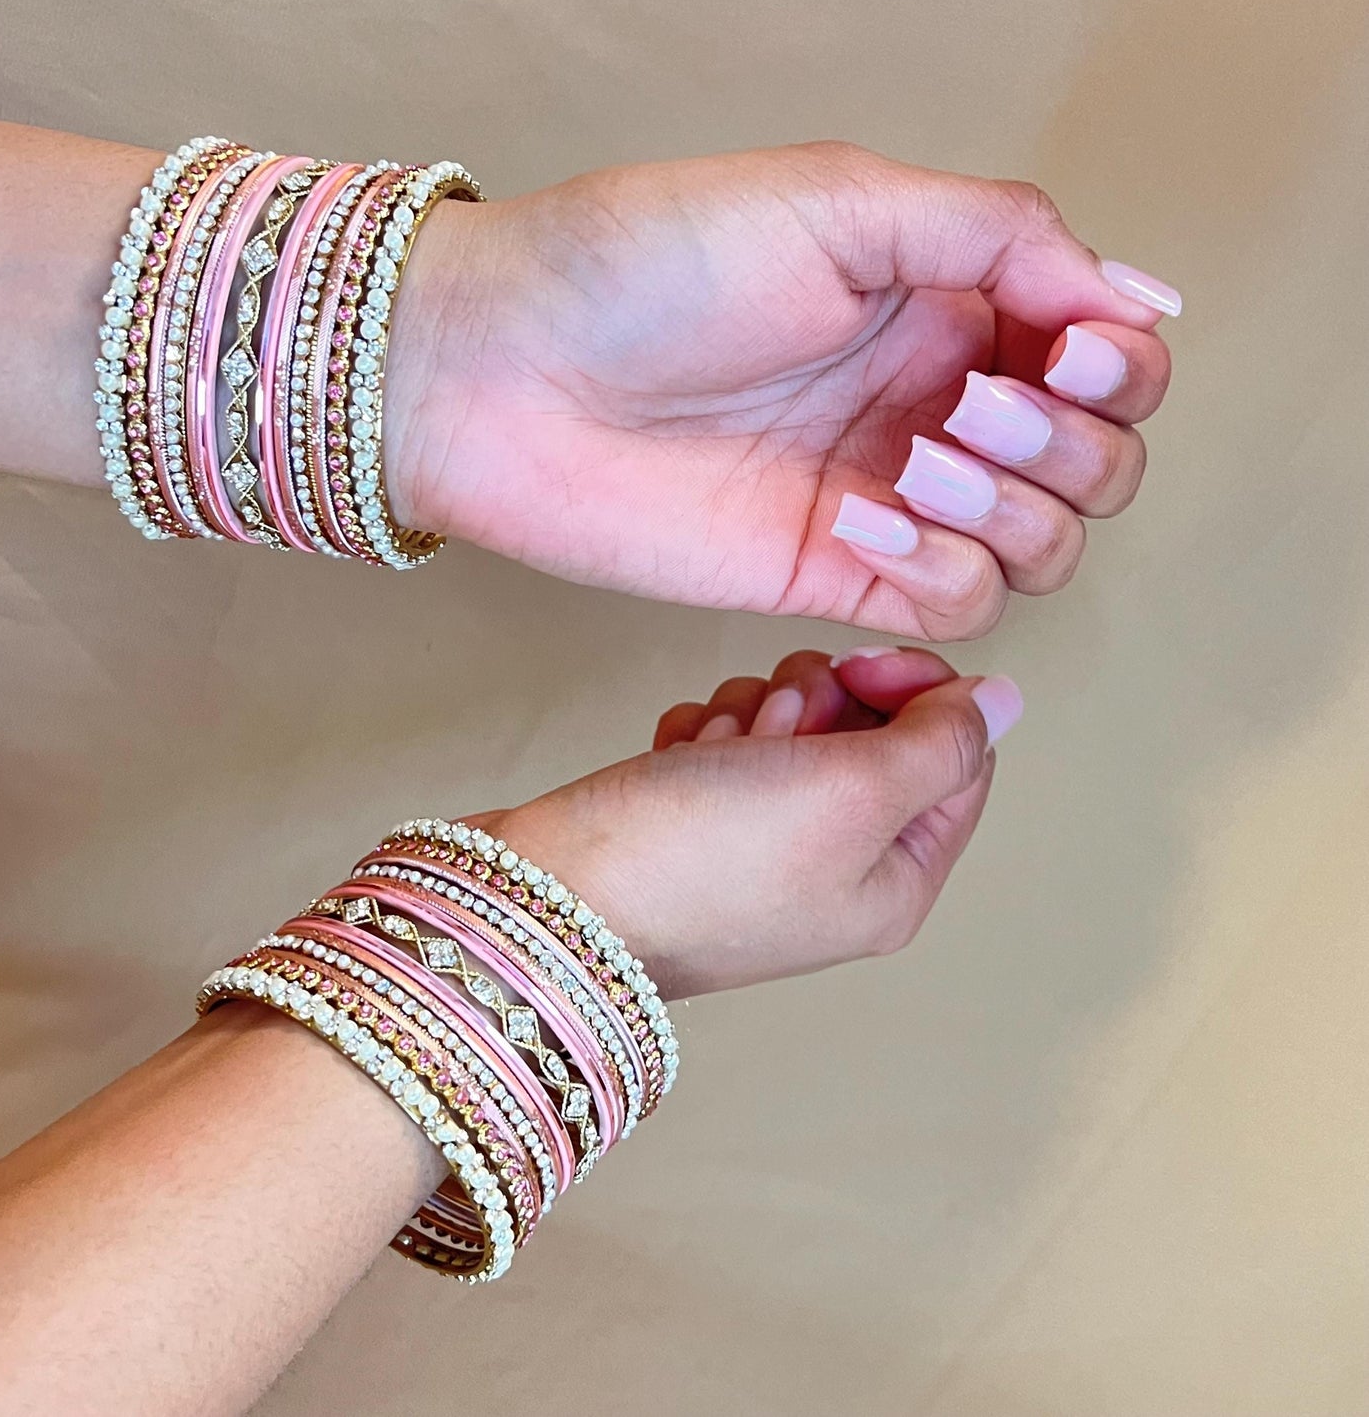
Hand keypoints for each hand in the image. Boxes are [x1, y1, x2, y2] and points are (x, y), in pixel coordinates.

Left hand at [388, 142, 1175, 638]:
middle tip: (970, 410)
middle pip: (1096, 461)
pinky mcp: (830, 574)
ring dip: (1016, 511)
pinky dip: (944, 574)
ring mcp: (884, 495)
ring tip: (918, 462)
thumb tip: (1133, 294)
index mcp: (941, 300)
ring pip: (1042, 545)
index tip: (1064, 351)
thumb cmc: (639, 264)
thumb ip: (997, 231)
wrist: (504, 372)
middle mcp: (927, 400)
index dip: (1117, 365)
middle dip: (1070, 445)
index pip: (1105, 354)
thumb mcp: (837, 198)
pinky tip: (868, 525)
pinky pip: (955, 605)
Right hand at [481, 647, 1020, 998]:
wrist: (554, 893)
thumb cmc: (701, 856)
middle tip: (776, 728)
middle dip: (818, 703)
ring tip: (712, 756)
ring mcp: (766, 845)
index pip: (958, 753)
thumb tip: (1007, 702)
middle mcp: (840, 867)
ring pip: (796, 723)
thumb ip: (943, 743)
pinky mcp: (700, 821)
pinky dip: (704, 737)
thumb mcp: (850, 792)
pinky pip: (730, 740)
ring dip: (754, 714)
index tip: (860, 668)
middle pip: (871, 731)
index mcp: (898, 878)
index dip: (915, 690)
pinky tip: (676, 764)